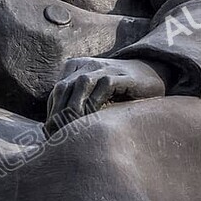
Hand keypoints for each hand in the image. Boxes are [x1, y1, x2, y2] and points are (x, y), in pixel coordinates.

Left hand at [45, 57, 166, 135]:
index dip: (51, 114)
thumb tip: (50, 129)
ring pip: (82, 84)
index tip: (50, 135)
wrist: (150, 75)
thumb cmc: (118, 93)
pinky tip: (94, 119)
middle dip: (58, 113)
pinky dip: (96, 101)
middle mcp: (87, 64)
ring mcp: (105, 67)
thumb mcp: (92, 96)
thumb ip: (75, 105)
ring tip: (72, 129)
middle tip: (57, 136)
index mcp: (76, 67)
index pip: (57, 92)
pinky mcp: (122, 75)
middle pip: (64, 88)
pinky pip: (105, 85)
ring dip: (74, 107)